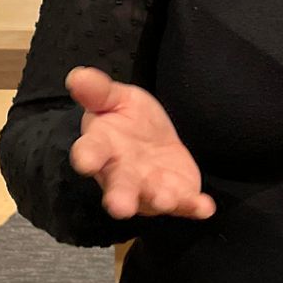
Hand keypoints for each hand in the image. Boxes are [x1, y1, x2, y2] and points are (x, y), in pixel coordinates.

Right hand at [66, 66, 215, 220]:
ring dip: (159, 200)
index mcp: (102, 147)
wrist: (154, 137)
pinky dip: (194, 206)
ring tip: (165, 199)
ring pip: (151, 198)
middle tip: (119, 206)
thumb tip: (77, 74)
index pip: (90, 152)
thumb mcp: (116, 98)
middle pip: (119, 186)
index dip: (87, 156)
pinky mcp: (176, 194)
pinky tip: (205, 207)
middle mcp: (122, 174)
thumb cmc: (128, 119)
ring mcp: (149, 188)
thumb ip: (99, 90)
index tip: (85, 161)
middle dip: (120, 196)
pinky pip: (185, 203)